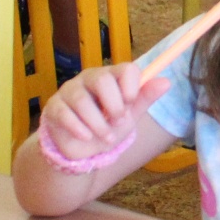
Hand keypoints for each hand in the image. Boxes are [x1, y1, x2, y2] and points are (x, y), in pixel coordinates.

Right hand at [39, 63, 169, 163]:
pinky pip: (65, 114)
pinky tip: (87, 137)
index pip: (125, 69)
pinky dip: (79, 129)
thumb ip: (145, 98)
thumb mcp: (131, 115)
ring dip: (98, 124)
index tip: (131, 103)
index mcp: (112, 77)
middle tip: (118, 121)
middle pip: (102, 79)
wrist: (84, 150)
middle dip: (114, 105)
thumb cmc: (109, 126)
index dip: (132, 86)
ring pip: (82, 100)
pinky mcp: (53, 107)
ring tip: (107, 137)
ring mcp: (69, 91)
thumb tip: (166, 81)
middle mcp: (89, 79)